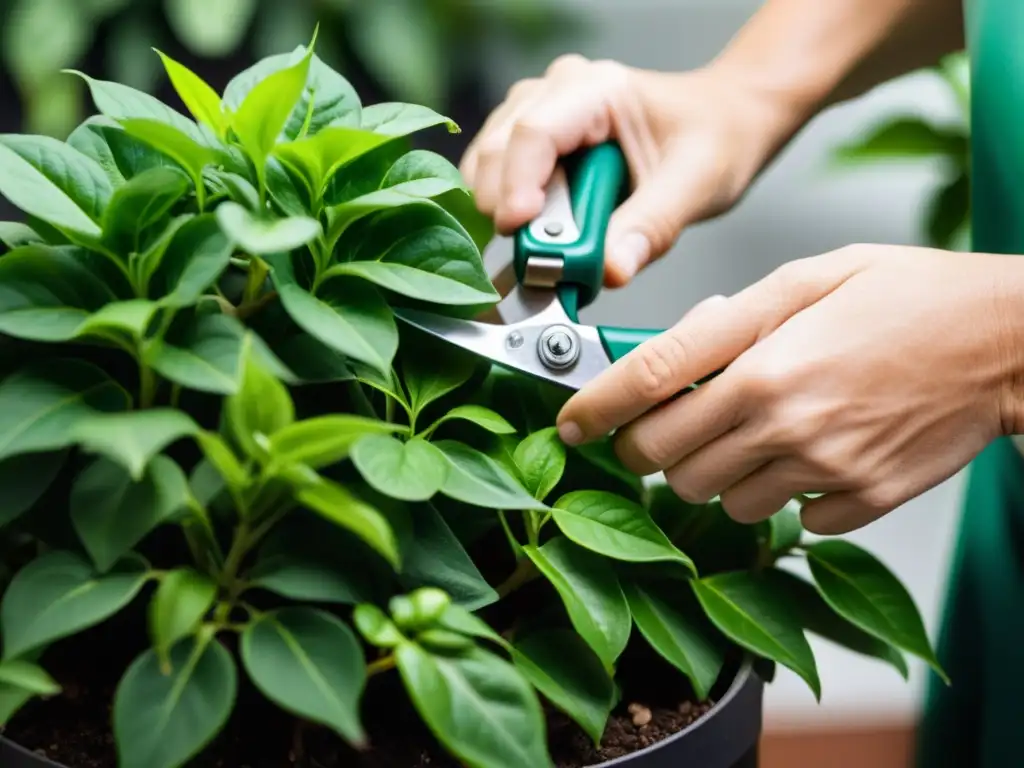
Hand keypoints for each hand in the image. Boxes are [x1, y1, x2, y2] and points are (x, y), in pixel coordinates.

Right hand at [460, 55, 796, 285]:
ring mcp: (537, 113)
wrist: (724, 123)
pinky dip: (510, 215)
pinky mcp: (531, 143)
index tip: (520, 232)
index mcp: (598, 90)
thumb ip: (652, 226)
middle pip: (497, 149)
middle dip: (508, 208)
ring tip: (548, 248)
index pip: (534, 133)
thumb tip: (610, 270)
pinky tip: (542, 236)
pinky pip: (496, 180)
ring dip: (506, 214)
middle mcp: (557, 92)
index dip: (517, 185)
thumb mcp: (698, 183)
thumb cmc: (715, 138)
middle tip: (538, 258)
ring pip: (486, 165)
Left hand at [556, 245, 1023, 533]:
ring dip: (717, 471)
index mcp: (762, 359)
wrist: (1005, 341)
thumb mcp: (807, 279)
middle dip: (650, 446)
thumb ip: (728, 322)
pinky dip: (784, 493)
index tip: (568, 422)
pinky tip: (810, 452)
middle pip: (665, 462)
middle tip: (669, 423)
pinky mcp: (858, 502)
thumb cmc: (907, 296)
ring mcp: (821, 470)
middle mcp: (782, 422)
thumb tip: (667, 355)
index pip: (646, 392)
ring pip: (718, 499)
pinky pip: (787, 519)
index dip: (592, 410)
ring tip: (755, 429)